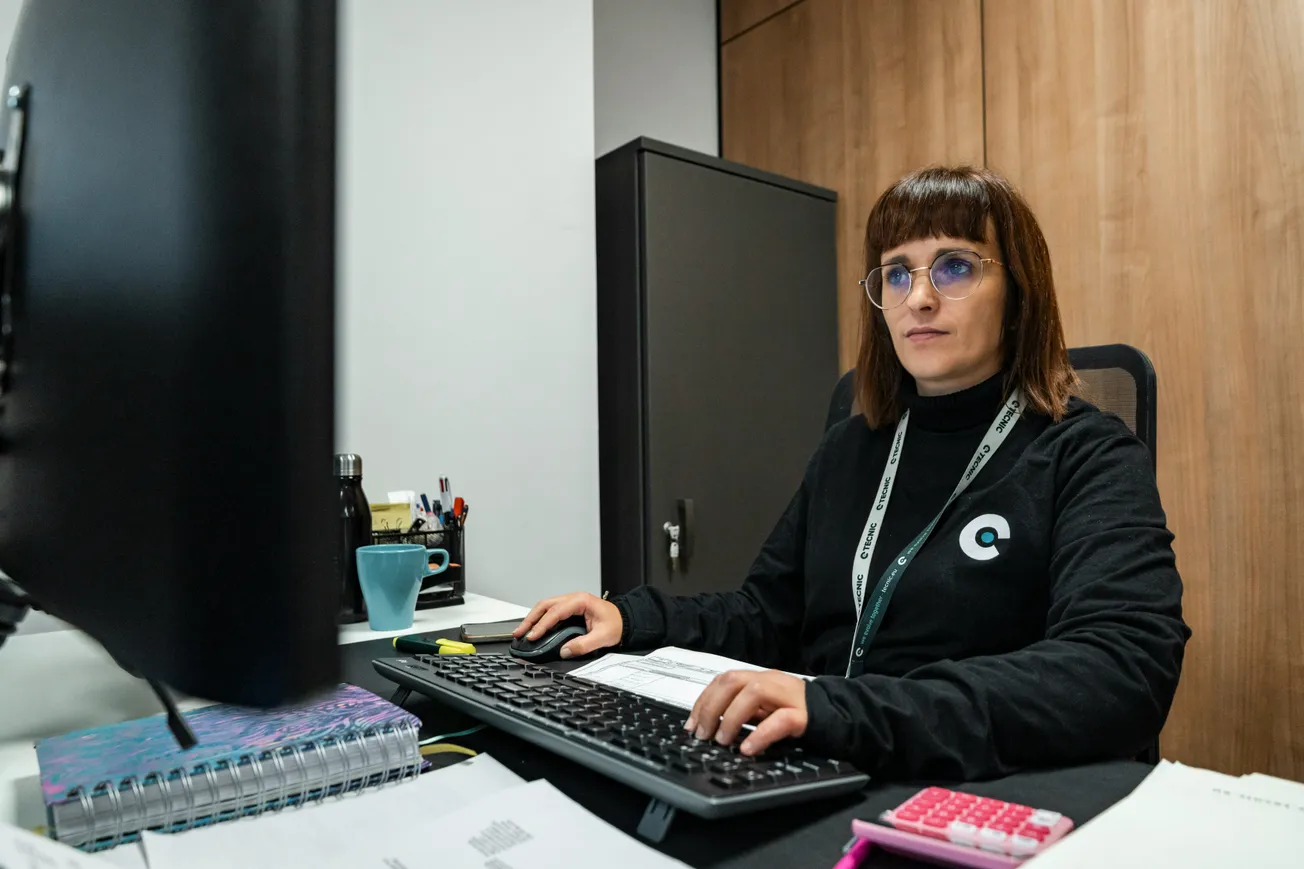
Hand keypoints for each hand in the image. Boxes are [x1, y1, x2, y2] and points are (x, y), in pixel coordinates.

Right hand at [512, 592, 622, 658]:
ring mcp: (570, 603)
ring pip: (545, 607)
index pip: (556, 612)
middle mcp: (573, 599)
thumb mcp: (603, 637)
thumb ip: (584, 645)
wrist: (625, 620)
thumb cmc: (616, 624)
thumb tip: (565, 651)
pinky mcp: (569, 609)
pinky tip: (534, 628)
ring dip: (533, 618)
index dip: (542, 624)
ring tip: (522, 631)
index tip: (533, 636)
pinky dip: (540, 619)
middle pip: (545, 605)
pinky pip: (551, 611)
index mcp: (581, 601)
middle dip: (530, 619)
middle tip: (519, 633)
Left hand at [685, 669, 807, 755]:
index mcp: (759, 679)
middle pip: (732, 681)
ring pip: (753, 693)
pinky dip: (760, 734)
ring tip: (722, 741)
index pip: (723, 680)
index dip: (703, 701)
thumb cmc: (797, 714)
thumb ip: (743, 712)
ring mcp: (788, 696)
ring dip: (731, 718)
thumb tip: (709, 726)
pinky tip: (748, 749)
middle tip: (702, 735)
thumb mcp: (765, 709)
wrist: (839, 716)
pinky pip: (780, 720)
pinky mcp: (804, 715)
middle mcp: (771, 681)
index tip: (690, 725)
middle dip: (711, 707)